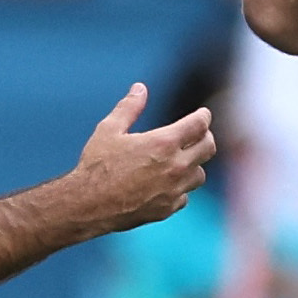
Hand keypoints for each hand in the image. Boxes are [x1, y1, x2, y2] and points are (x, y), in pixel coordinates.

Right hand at [69, 84, 215, 233]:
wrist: (88, 205)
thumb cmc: (96, 165)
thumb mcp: (109, 130)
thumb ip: (129, 108)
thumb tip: (140, 88)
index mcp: (164, 143)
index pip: (199, 125)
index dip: (203, 116)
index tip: (202, 114)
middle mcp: (175, 166)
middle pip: (208, 148)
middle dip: (205, 137)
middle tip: (197, 135)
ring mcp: (174, 190)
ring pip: (199, 175)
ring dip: (193, 165)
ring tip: (180, 160)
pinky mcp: (167, 209)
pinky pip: (185, 197)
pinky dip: (180, 189)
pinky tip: (167, 184)